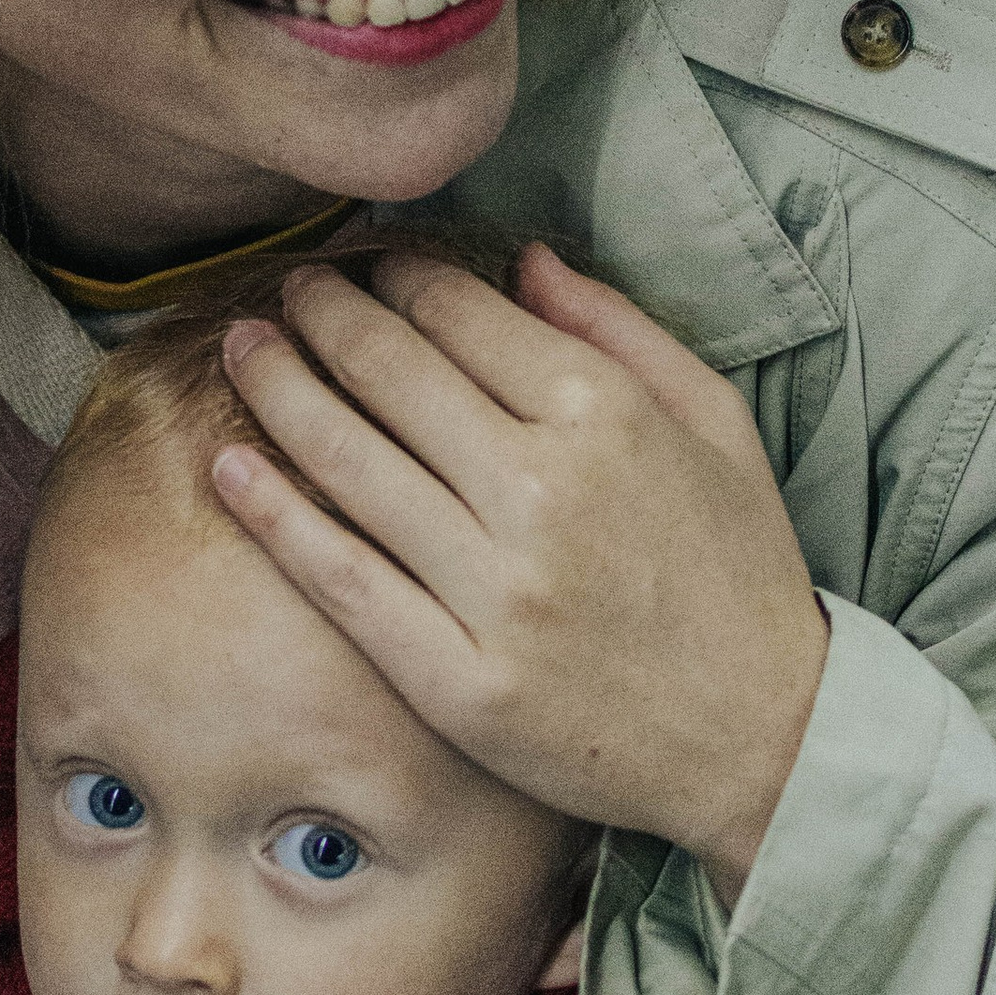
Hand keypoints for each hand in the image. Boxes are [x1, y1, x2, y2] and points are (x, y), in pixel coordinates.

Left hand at [214, 246, 828, 901]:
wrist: (766, 737)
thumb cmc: (741, 571)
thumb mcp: (714, 423)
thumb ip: (618, 328)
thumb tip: (525, 256)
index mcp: (605, 416)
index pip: (461, 316)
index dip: (396, 276)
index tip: (364, 262)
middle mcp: (541, 492)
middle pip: (390, 373)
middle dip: (322, 314)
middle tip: (286, 288)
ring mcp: (493, 591)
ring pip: (350, 463)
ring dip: (278, 390)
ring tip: (242, 349)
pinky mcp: (457, 679)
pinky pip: (342, 580)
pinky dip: (274, 516)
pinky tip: (229, 467)